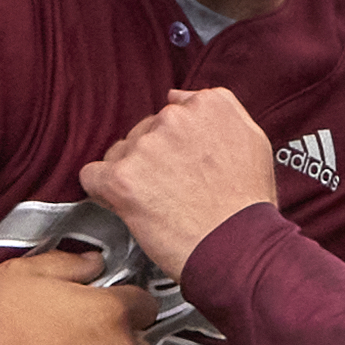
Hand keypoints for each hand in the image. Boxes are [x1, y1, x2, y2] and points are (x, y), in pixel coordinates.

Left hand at [78, 89, 279, 273]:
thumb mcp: (252, 140)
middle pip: (144, 133)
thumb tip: (178, 97)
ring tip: (157, 204)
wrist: (238, 246)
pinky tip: (126, 206)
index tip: (180, 167)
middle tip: (172, 191)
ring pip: (119, 154)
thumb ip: (217, 111)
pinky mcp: (122, 177)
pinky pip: (92, 175)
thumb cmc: (247, 205)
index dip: (173, 145)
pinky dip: (102, 192)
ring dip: (130, 175)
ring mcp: (146, 146)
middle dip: (151, 160)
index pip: (171, 113)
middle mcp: (174, 118)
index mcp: (207, 105)